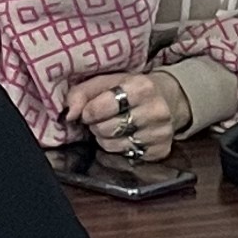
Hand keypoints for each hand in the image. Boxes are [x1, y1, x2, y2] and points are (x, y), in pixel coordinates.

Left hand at [66, 68, 188, 162]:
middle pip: (106, 129)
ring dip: (106, 138)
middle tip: (104, 118)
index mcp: (142, 87)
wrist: (167, 98)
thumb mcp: (107, 82)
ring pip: (113, 145)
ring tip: (114, 126)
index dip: (88, 111)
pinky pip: (126, 156)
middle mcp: (156, 110)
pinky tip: (127, 135)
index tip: (90, 110)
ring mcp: (161, 132)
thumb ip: (82, 93)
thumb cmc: (131, 88)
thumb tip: (69, 114)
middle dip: (97, 125)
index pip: (100, 108)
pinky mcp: (161, 150)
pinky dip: (120, 148)